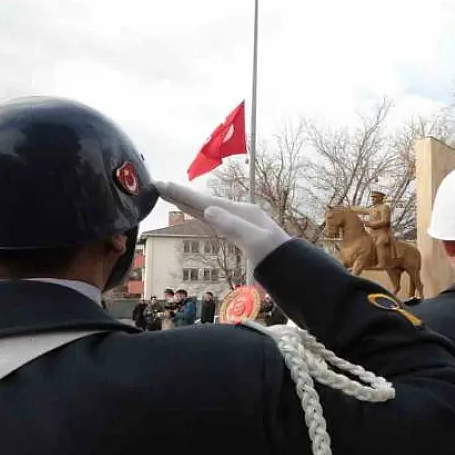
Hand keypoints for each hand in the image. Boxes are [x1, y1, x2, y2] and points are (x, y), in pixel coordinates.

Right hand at [154, 181, 290, 269]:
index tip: (163, 185)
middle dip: (182, 194)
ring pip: (209, 209)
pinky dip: (202, 213)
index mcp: (242, 212)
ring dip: (190, 202)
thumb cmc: (277, 257)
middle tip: (159, 185)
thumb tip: (208, 210)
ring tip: (172, 195)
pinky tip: (198, 212)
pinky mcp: (242, 233)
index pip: (206, 201)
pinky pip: (216, 219)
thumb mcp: (254, 241)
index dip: (183, 194)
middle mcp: (241, 213)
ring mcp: (241, 223)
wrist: (295, 269)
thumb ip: (232, 226)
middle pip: (205, 201)